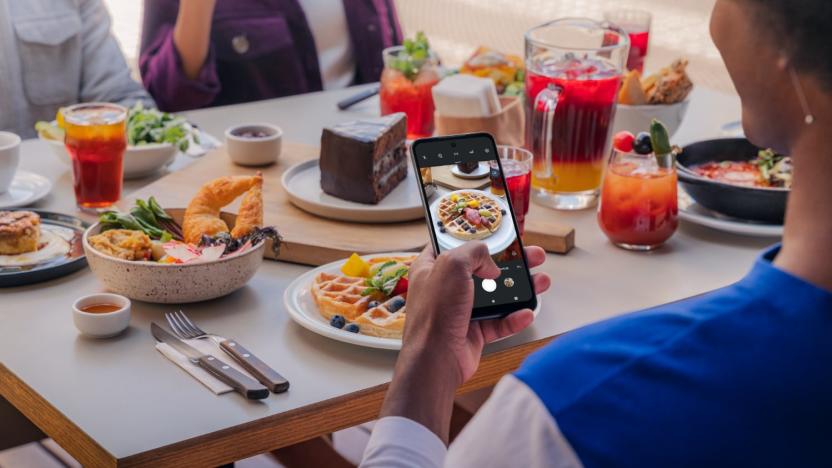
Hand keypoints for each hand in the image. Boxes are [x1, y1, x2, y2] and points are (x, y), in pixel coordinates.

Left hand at [403, 242, 550, 385]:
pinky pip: (500, 322)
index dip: (475, 237)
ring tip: (540, 281)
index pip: (454, 244)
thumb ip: (473, 252)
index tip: (496, 233)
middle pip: (483, 268)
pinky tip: (526, 312)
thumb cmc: (433, 314)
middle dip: (510, 262)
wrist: (435, 360)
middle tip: (531, 256)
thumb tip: (489, 263)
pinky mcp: (473, 332)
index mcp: (432, 267)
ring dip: (519, 289)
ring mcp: (460, 311)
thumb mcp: (452, 265)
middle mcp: (445, 288)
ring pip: (496, 295)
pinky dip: (515, 318)